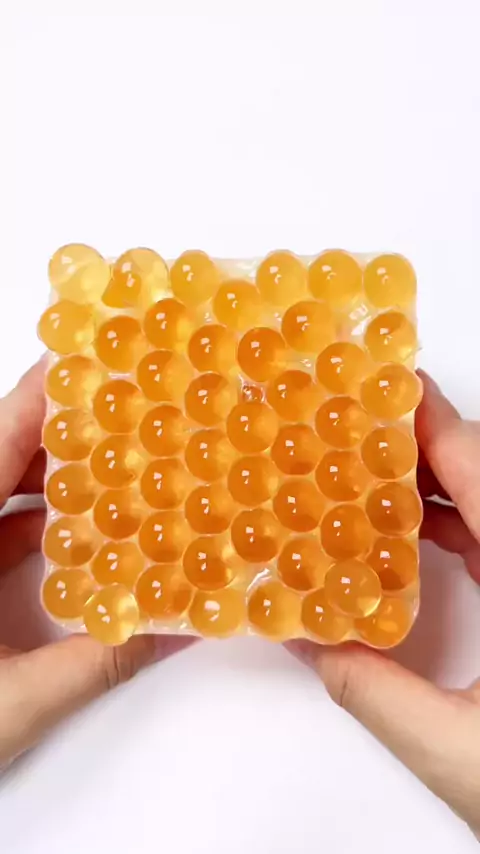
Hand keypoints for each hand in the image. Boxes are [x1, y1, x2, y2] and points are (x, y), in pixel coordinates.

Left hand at [0, 359, 195, 766]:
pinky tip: (82, 532)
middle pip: (0, 457)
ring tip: (115, 465)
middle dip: (62, 434)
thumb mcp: (14, 702)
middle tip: (126, 411)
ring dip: (52, 478)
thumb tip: (177, 628)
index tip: (86, 358)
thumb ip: (98, 661)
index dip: (38, 395)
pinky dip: (35, 521)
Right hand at [287, 372, 479, 837]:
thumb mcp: (459, 752)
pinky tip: (402, 531)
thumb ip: (373, 691)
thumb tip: (305, 641)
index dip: (434, 424)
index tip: (382, 389)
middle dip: (417, 448)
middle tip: (349, 432)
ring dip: (428, 486)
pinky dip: (446, 523)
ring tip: (362, 475)